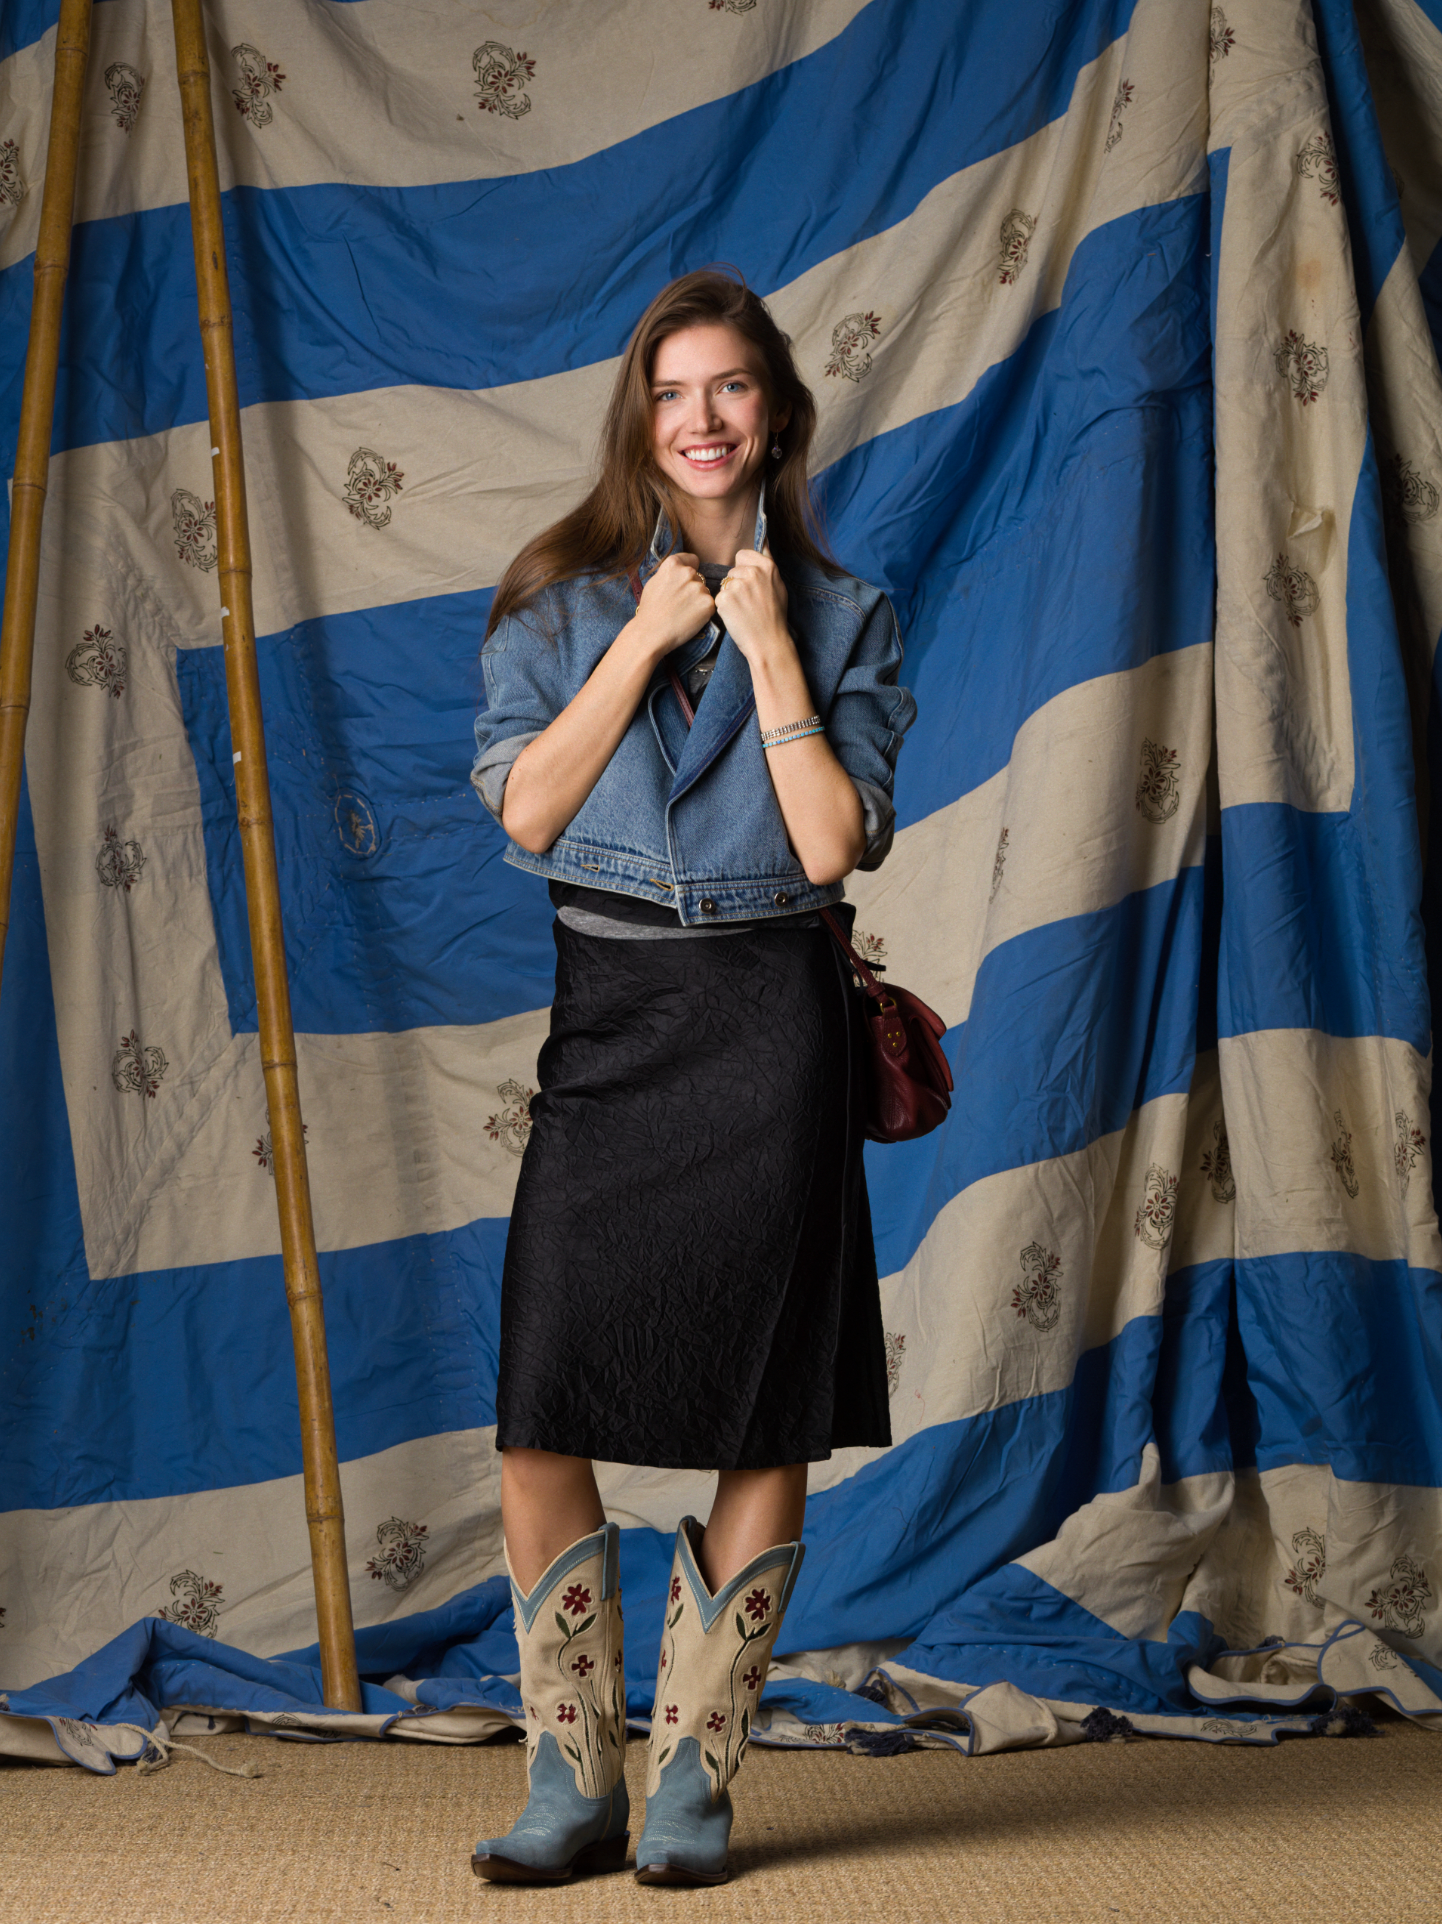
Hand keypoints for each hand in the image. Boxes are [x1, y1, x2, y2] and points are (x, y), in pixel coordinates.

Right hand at [628, 551, 714, 660]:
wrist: (651, 633)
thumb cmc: (650, 611)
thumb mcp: (654, 583)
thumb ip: (670, 573)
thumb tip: (680, 571)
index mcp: (673, 565)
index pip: (692, 559)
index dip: (690, 569)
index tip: (685, 580)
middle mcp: (688, 573)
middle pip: (698, 578)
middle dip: (692, 587)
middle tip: (680, 603)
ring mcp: (699, 588)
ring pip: (704, 592)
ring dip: (698, 600)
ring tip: (683, 612)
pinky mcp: (708, 604)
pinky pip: (709, 605)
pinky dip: (703, 612)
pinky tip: (690, 619)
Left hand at [715, 544, 789, 663]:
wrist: (768, 642)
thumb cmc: (774, 616)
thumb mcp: (778, 585)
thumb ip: (768, 562)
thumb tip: (764, 540)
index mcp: (767, 566)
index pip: (742, 555)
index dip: (743, 569)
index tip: (750, 584)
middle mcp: (752, 572)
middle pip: (732, 570)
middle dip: (736, 584)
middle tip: (748, 603)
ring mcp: (737, 585)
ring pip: (725, 584)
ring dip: (730, 596)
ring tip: (743, 611)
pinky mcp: (725, 599)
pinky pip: (719, 597)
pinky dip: (724, 608)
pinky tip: (736, 616)